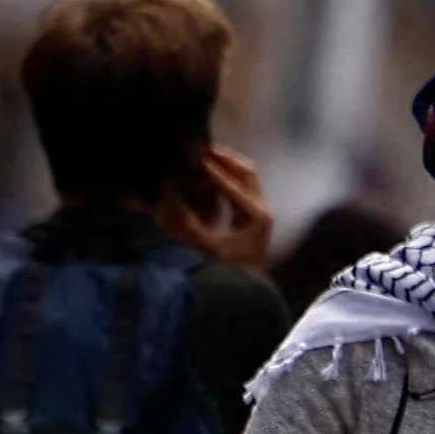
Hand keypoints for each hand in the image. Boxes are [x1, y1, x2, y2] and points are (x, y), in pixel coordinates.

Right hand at [163, 140, 272, 268]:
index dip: (215, 173)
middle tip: (203, 150)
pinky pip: (242, 184)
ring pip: (246, 175)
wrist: (248, 284)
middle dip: (226, 159)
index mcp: (256, 216)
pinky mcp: (253, 211)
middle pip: (247, 172)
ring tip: (204, 157)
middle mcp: (262, 209)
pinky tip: (208, 174)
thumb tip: (172, 202)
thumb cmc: (230, 269)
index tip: (199, 159)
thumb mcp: (208, 247)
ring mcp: (260, 208)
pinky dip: (227, 175)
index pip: (235, 187)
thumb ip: (190, 226)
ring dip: (227, 164)